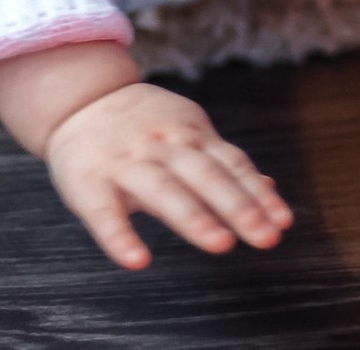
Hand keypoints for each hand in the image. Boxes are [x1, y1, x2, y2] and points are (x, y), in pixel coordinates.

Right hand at [43, 82, 293, 269]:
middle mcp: (162, 146)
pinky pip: (104, 213)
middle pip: (205, 175)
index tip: (282, 222)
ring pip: (164, 189)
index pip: (231, 164)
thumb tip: (270, 190)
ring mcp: (125, 162)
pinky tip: (137, 260)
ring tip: (220, 243)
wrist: (77, 98)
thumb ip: (223, 163)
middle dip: (238, 206)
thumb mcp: (186, 133)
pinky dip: (120, 237)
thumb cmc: (139, 128)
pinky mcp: (89, 182)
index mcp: (189, 134)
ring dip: (194, 217)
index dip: (257, 193)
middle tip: (265, 237)